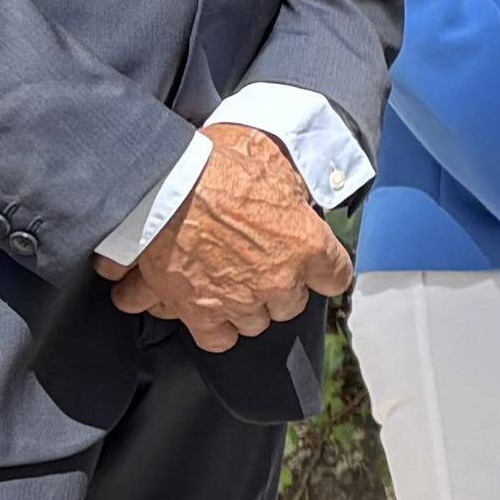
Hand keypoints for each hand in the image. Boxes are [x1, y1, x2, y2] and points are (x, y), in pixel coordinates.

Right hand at [101, 127, 350, 352]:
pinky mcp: (199, 312)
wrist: (163, 185)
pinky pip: (217, 339)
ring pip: (255, 323)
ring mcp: (240, 300)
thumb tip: (294, 194)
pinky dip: (210, 327)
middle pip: (291, 304)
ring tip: (227, 282)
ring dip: (244, 306)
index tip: (315, 267)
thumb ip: (291, 187)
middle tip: (256, 263)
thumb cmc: (216, 163)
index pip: (336, 276)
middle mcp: (280, 280)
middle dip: (277, 287)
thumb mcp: (272, 160)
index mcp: (308, 243)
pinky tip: (204, 308)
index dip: (323, 271)